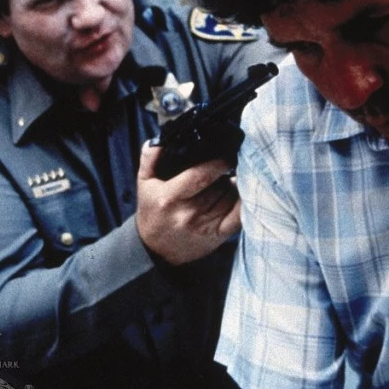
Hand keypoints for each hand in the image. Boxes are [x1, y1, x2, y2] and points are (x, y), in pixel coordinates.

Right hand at [136, 141, 240, 265]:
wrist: (156, 249)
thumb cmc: (152, 210)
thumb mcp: (144, 182)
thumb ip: (150, 158)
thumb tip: (161, 140)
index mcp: (170, 197)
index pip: (200, 176)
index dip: (218, 164)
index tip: (226, 155)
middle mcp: (188, 213)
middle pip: (219, 186)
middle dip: (227, 174)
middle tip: (228, 166)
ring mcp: (204, 226)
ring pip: (230, 198)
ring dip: (235, 187)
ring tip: (228, 181)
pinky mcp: (217, 236)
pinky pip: (239, 216)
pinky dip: (244, 203)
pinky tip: (242, 194)